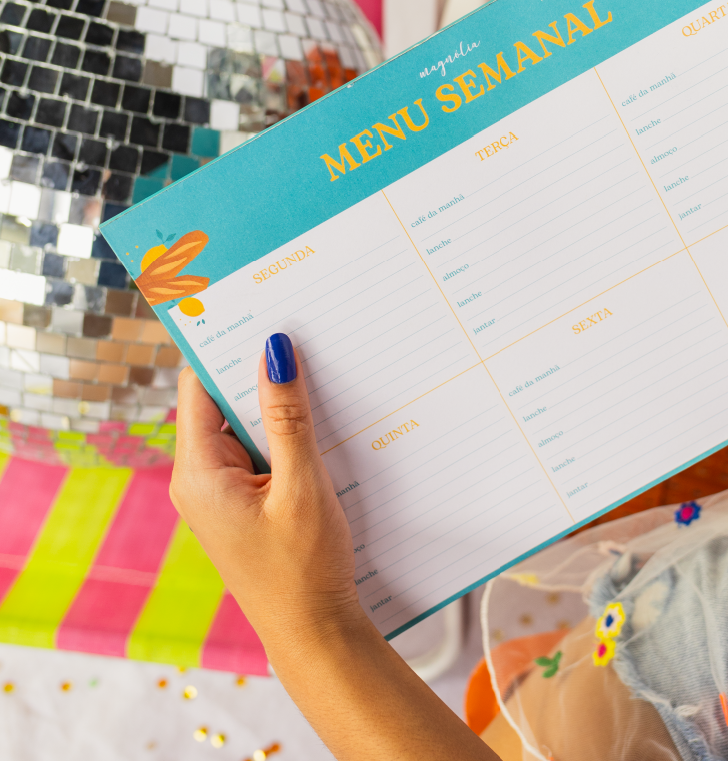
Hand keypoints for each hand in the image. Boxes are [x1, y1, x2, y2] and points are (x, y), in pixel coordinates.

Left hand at [171, 334, 500, 760]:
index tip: (254, 307)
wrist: (314, 632)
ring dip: (275, 397)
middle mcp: (200, 476)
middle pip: (219, 399)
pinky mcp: (244, 500)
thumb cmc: (304, 569)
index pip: (198, 386)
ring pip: (243, 422)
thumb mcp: (301, 486)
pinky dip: (283, 427)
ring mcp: (222, 489)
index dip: (223, 345)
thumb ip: (287, 417)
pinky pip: (258, 446)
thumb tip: (274, 351)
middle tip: (298, 326)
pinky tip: (318, 413)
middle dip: (256, 366)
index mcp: (199, 471)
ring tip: (314, 362)